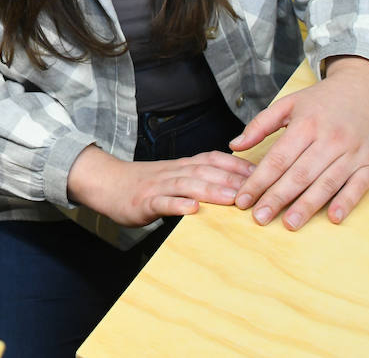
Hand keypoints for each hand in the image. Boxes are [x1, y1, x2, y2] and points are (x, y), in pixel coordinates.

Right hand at [67, 144, 255, 227]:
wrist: (105, 182)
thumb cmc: (143, 183)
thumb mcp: (172, 177)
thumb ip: (197, 179)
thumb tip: (233, 187)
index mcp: (182, 166)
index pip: (214, 159)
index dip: (238, 164)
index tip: (264, 172)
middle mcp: (173, 172)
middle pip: (206, 171)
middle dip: (233, 179)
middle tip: (259, 189)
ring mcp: (158, 186)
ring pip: (188, 184)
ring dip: (212, 191)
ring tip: (233, 199)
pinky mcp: (143, 202)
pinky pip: (162, 202)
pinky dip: (177, 205)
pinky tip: (191, 210)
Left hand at [229, 56, 368, 229]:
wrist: (365, 88)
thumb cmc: (322, 100)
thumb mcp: (288, 103)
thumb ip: (260, 125)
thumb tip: (234, 146)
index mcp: (306, 124)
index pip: (277, 159)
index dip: (258, 181)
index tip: (243, 199)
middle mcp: (330, 139)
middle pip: (299, 174)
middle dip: (277, 198)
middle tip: (259, 218)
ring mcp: (353, 151)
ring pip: (326, 183)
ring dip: (307, 206)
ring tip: (289, 223)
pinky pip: (358, 186)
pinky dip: (346, 202)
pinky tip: (332, 217)